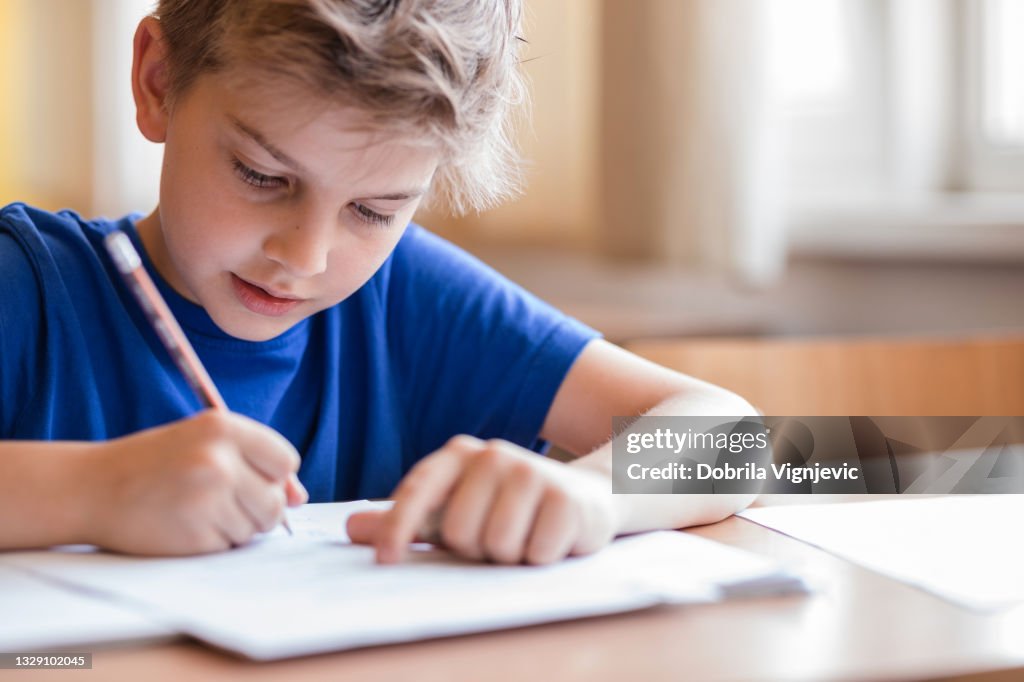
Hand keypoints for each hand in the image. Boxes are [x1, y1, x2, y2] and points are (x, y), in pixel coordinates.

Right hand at [86, 410, 307, 554]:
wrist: (93, 487)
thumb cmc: (156, 463)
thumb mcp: (205, 444)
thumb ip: (256, 463)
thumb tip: (298, 498)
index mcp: (224, 428)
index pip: (285, 461)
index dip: (273, 476)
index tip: (251, 478)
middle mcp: (219, 460)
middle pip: (275, 503)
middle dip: (257, 510)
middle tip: (221, 500)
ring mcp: (207, 499)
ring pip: (254, 529)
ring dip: (234, 527)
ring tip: (196, 509)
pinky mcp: (194, 535)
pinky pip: (228, 547)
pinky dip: (212, 543)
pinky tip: (184, 525)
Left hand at [347, 436, 617, 564]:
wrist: (587, 496)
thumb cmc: (507, 507)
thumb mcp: (454, 510)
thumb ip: (404, 519)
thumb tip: (350, 527)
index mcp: (459, 454)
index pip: (419, 490)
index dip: (397, 526)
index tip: (384, 561)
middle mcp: (494, 455)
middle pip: (459, 532)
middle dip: (475, 548)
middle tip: (496, 535)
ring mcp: (532, 473)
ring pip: (497, 546)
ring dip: (509, 556)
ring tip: (523, 536)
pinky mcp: (566, 500)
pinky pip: (534, 555)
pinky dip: (540, 558)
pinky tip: (551, 538)